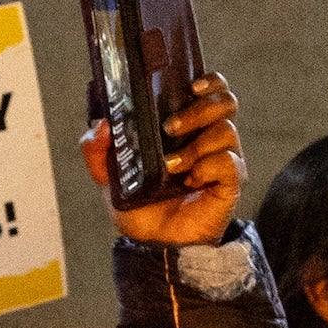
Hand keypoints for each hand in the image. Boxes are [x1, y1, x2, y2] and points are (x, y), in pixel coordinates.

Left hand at [81, 72, 245, 246]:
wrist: (154, 245)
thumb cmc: (140, 208)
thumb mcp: (109, 178)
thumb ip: (97, 151)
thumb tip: (100, 125)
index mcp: (187, 129)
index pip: (212, 91)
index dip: (210, 81)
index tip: (192, 85)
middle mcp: (209, 139)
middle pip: (225, 102)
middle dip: (198, 109)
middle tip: (171, 128)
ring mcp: (223, 160)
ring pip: (227, 130)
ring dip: (196, 144)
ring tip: (173, 165)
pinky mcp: (231, 183)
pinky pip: (230, 163)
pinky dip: (209, 167)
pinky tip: (191, 180)